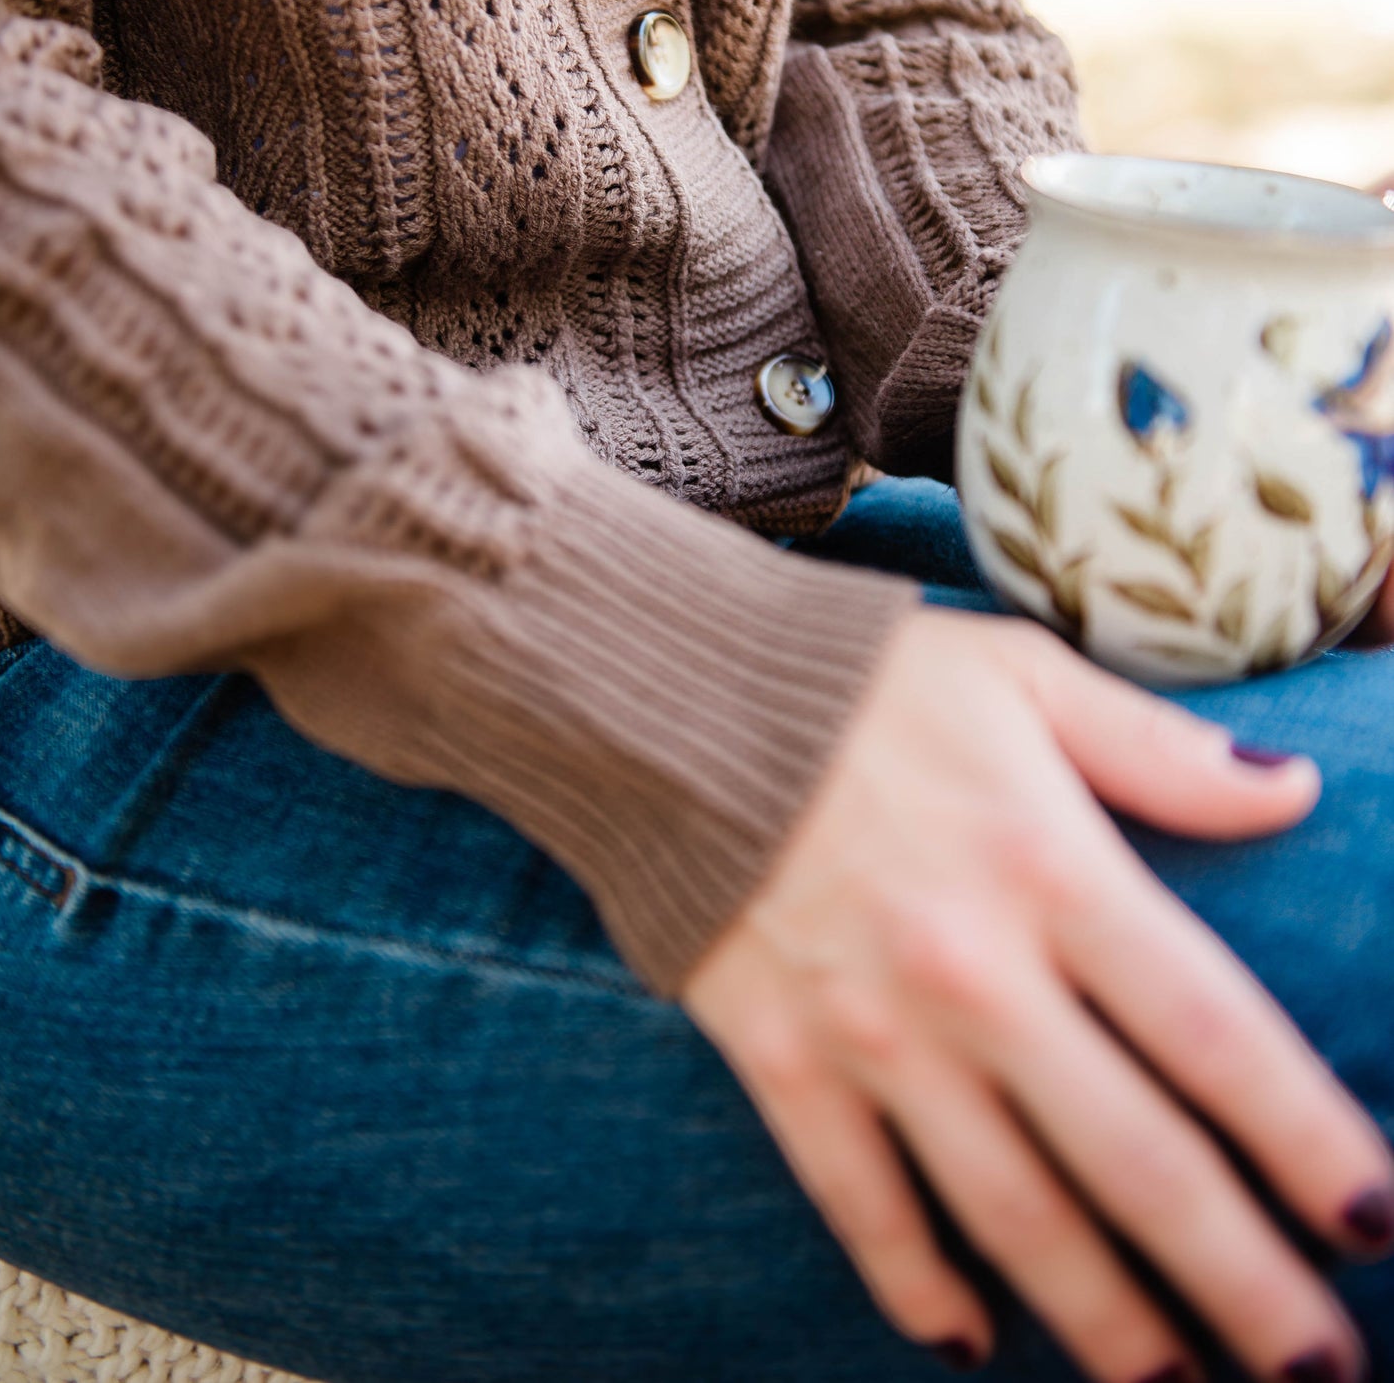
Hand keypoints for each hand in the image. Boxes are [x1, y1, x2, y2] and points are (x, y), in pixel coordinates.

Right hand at [685, 609, 1392, 1381]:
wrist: (666, 693)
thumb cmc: (867, 679)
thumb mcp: (1025, 676)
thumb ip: (1158, 747)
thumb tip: (1291, 790)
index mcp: (1051, 867)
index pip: (1210, 1032)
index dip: (1303, 1138)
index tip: (1375, 1224)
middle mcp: (975, 971)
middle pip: (1134, 1160)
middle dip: (1239, 1281)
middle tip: (1322, 1372)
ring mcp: (873, 1031)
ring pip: (1011, 1215)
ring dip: (1105, 1319)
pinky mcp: (781, 1059)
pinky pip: (859, 1202)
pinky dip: (915, 1285)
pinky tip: (971, 1345)